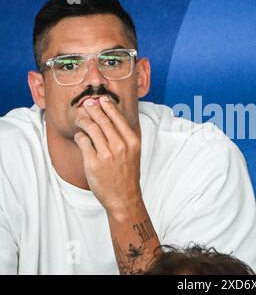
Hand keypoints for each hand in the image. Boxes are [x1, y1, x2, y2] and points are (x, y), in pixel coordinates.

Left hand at [74, 96, 141, 215]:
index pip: (117, 117)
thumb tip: (111, 116)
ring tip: (80, 119)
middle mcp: (120, 145)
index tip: (101, 100)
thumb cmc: (127, 174)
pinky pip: (82, 141)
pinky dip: (80, 136)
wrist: (124, 197)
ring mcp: (106, 154)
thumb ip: (124, 135)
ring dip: (83, 120)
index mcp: (132, 141)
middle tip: (87, 104)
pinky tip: (80, 136)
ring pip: (90, 127)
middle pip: (102, 119)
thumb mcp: (133, 152)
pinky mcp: (92, 162)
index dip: (107, 105)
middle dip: (92, 109)